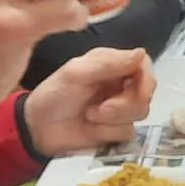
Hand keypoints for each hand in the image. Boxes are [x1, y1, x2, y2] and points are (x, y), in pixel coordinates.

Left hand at [24, 47, 157, 156]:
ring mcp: (119, 108)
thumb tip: (141, 53)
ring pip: (139, 113)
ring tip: (89, 116)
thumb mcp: (76, 73)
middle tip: (98, 110)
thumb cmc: (53, 95)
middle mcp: (119, 84)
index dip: (147, 78)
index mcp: (111, 64)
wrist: (37, 130)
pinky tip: (90, 129)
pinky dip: (108, 132)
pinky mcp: (115, 130)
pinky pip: (128, 132)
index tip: (141, 91)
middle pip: (145, 93)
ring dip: (112, 119)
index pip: (143, 64)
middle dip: (123, 105)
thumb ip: (108, 63)